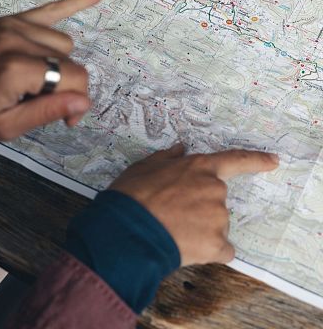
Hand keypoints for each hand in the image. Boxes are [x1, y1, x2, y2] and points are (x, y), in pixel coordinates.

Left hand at [0, 0, 103, 142]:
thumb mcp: (6, 126)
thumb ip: (46, 112)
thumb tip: (83, 102)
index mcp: (14, 68)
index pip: (72, 77)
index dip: (76, 101)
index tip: (68, 119)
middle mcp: (16, 40)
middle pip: (69, 60)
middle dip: (66, 84)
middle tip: (47, 102)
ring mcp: (14, 25)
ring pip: (63, 42)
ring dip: (58, 62)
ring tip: (37, 78)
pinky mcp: (13, 19)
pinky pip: (51, 9)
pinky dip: (76, 2)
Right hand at [110, 144, 278, 265]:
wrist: (128, 231)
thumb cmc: (132, 195)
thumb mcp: (144, 166)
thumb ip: (167, 158)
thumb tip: (180, 149)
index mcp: (200, 167)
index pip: (235, 160)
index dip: (256, 160)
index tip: (274, 161)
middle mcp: (215, 190)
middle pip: (216, 200)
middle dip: (200, 207)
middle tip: (174, 214)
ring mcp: (218, 218)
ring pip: (216, 226)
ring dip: (201, 229)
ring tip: (173, 231)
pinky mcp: (216, 245)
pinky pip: (221, 250)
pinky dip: (209, 252)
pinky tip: (186, 248)